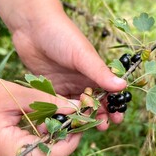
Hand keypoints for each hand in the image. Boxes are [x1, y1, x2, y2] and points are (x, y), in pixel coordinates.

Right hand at [0, 63, 81, 155]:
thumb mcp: (15, 94)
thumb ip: (48, 101)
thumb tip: (75, 107)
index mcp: (0, 147)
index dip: (65, 145)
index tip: (78, 130)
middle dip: (58, 142)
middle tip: (72, 124)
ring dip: (46, 140)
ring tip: (59, 121)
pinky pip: (18, 153)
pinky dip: (32, 140)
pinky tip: (40, 125)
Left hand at [12, 12, 126, 130]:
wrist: (32, 26)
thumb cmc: (62, 35)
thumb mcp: (82, 54)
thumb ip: (99, 72)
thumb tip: (123, 86)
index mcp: (94, 71)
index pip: (109, 92)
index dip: (115, 106)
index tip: (117, 119)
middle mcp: (82, 80)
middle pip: (94, 103)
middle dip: (100, 115)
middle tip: (102, 127)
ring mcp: (66, 85)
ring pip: (77, 107)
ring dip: (81, 118)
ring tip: (82, 129)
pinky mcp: (51, 88)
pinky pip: (58, 106)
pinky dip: (62, 115)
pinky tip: (63, 124)